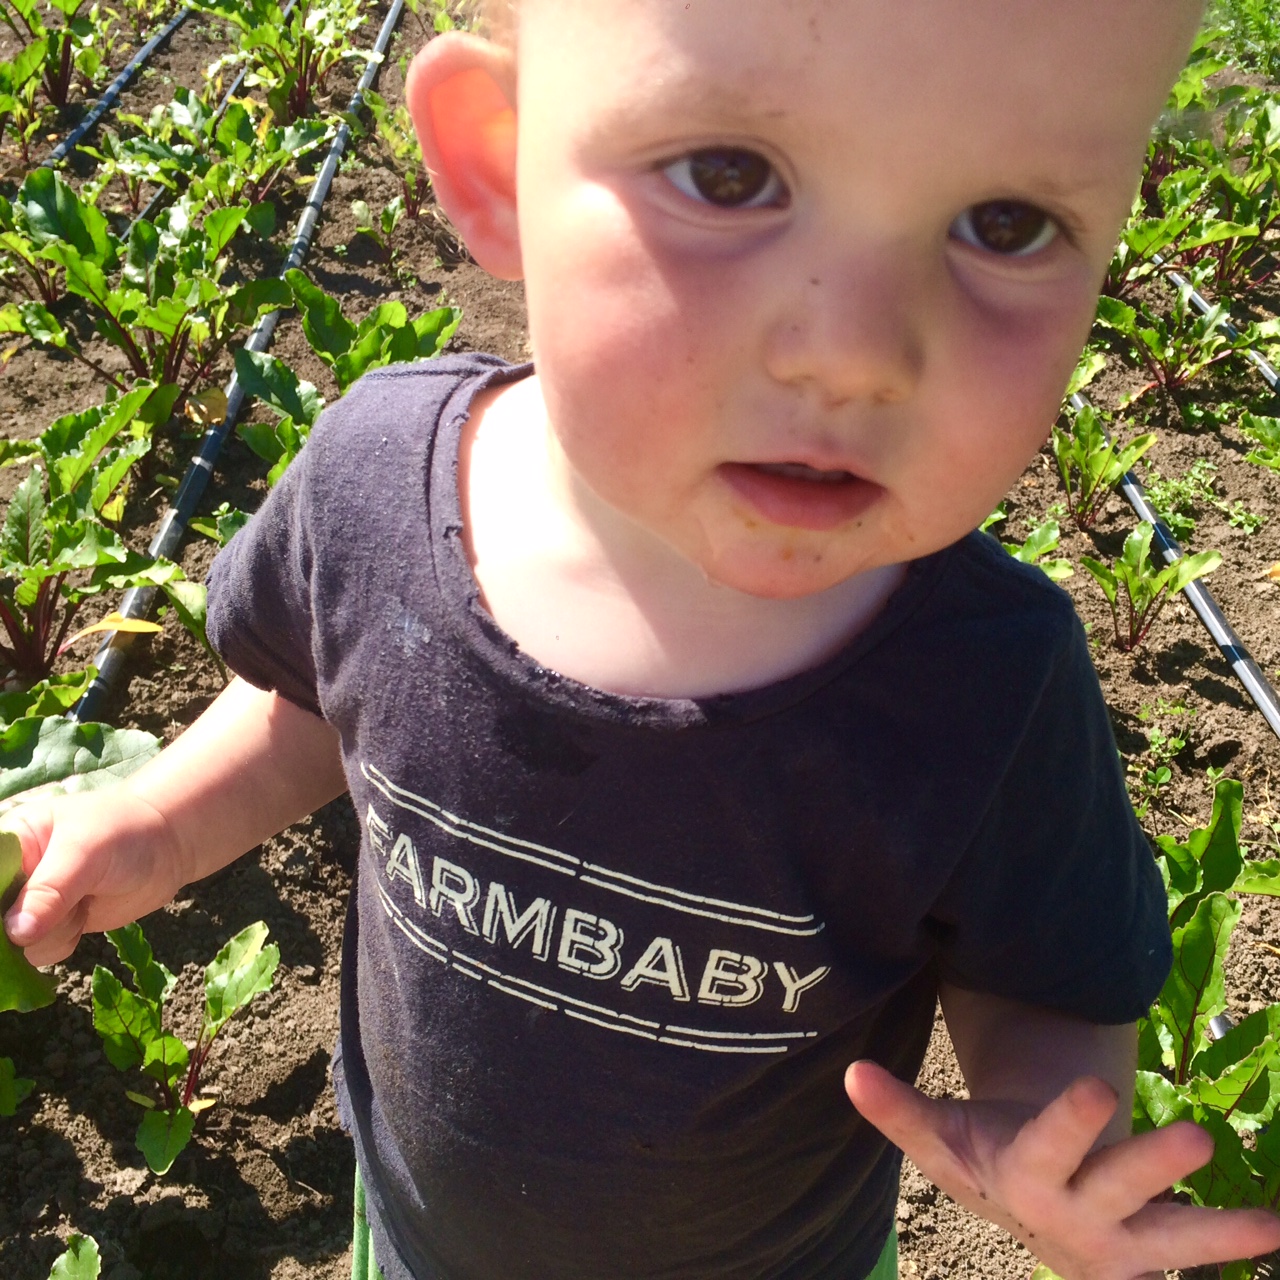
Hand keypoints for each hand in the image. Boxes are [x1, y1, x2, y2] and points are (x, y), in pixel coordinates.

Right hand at [2, 789, 185, 966]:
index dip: (0, 904)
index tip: (17, 915)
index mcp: (10, 842)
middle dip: (24, 925)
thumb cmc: (124, 833)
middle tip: (67, 906)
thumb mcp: (85, 853)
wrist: (166, 847)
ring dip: (53, 931)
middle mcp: (14, 875)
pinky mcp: (52, 926)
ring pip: (17, 942)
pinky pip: (40, 952)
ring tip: (82, 899)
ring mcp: (31, 903)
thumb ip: (50, 890)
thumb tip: (16, 933)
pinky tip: (84, 914)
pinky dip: (64, 941)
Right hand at [845, 1060, 1279, 1279]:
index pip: (1047, 1151)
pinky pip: (1201, 1249)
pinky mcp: (1156, 1252)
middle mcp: (1077, 1219)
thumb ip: (899, 1109)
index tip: (1094, 1085)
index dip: (1070, 1124)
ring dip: (1225, 1231)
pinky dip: (1238, 1243)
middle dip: (1154, 1164)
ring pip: (1175, 1238)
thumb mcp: (940, 1137)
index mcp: (1025, 1182)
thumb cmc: (982, 1158)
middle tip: (1199, 1136)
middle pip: (1119, 1191)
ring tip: (1273, 1222)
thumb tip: (851, 1071)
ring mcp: (1124, 1243)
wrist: (1025, 1212)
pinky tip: (1279, 1225)